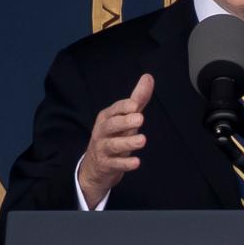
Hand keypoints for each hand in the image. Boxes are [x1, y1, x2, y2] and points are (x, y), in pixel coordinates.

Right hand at [78, 74, 153, 207]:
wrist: (94, 167)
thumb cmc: (113, 136)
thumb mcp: (124, 117)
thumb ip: (137, 99)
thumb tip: (148, 77)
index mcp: (107, 118)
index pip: (114, 110)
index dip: (124, 107)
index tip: (135, 105)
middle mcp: (102, 132)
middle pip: (112, 125)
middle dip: (125, 121)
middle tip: (140, 118)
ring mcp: (103, 149)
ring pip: (113, 145)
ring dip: (127, 142)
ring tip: (142, 140)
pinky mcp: (106, 165)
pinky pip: (115, 164)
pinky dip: (125, 163)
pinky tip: (136, 162)